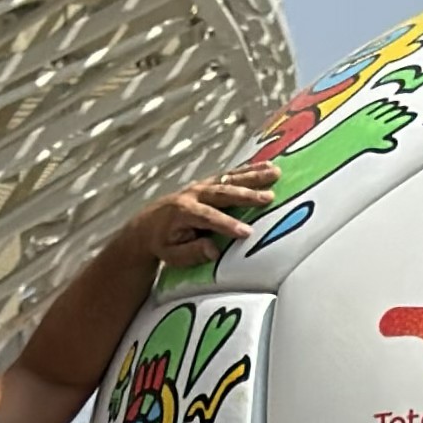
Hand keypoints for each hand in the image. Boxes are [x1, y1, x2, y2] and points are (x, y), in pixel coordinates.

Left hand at [117, 165, 276, 272]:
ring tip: (275, 172)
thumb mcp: (171, 255)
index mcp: (182, 212)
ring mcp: (200, 186)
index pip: (207, 217)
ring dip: (253, 175)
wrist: (147, 226)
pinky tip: (265, 167)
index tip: (247, 233)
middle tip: (269, 197)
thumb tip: (213, 250)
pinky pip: (229, 175)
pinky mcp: (207, 183)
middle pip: (222, 192)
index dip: (227, 225)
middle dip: (247, 194)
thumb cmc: (163, 244)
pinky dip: (248, 170)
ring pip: (229, 178)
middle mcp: (192, 194)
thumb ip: (192, 252)